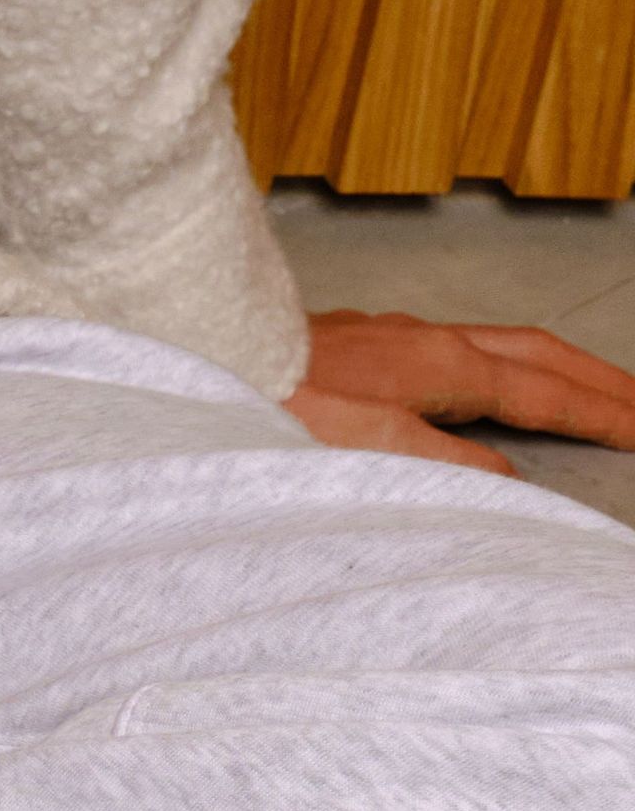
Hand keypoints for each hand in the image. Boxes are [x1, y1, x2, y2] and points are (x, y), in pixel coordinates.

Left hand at [288, 310, 634, 472]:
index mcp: (443, 367)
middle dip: (599, 380)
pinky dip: (508, 361)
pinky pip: (467, 345)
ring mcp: (404, 335)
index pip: (543, 393)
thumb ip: (445, 463)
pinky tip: (496, 378)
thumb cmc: (278, 405)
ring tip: (591, 388)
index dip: (599, 413)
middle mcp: (434, 340)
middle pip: (541, 354)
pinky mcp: (374, 341)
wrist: (213, 356)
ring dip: (559, 366)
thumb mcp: (368, 447)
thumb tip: (509, 475)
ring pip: (506, 343)